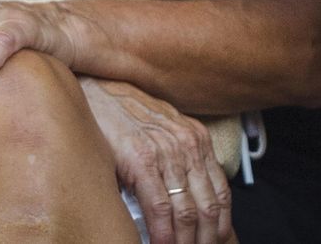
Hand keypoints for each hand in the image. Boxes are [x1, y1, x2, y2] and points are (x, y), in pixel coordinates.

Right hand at [80, 77, 236, 243]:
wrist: (98, 92)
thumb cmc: (127, 116)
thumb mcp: (165, 134)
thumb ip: (179, 161)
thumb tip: (187, 199)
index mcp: (197, 141)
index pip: (221, 192)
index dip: (221, 224)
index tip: (216, 242)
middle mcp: (188, 146)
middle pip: (209, 206)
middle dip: (207, 238)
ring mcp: (166, 153)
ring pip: (187, 211)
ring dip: (186, 241)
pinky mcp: (141, 160)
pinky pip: (160, 206)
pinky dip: (164, 233)